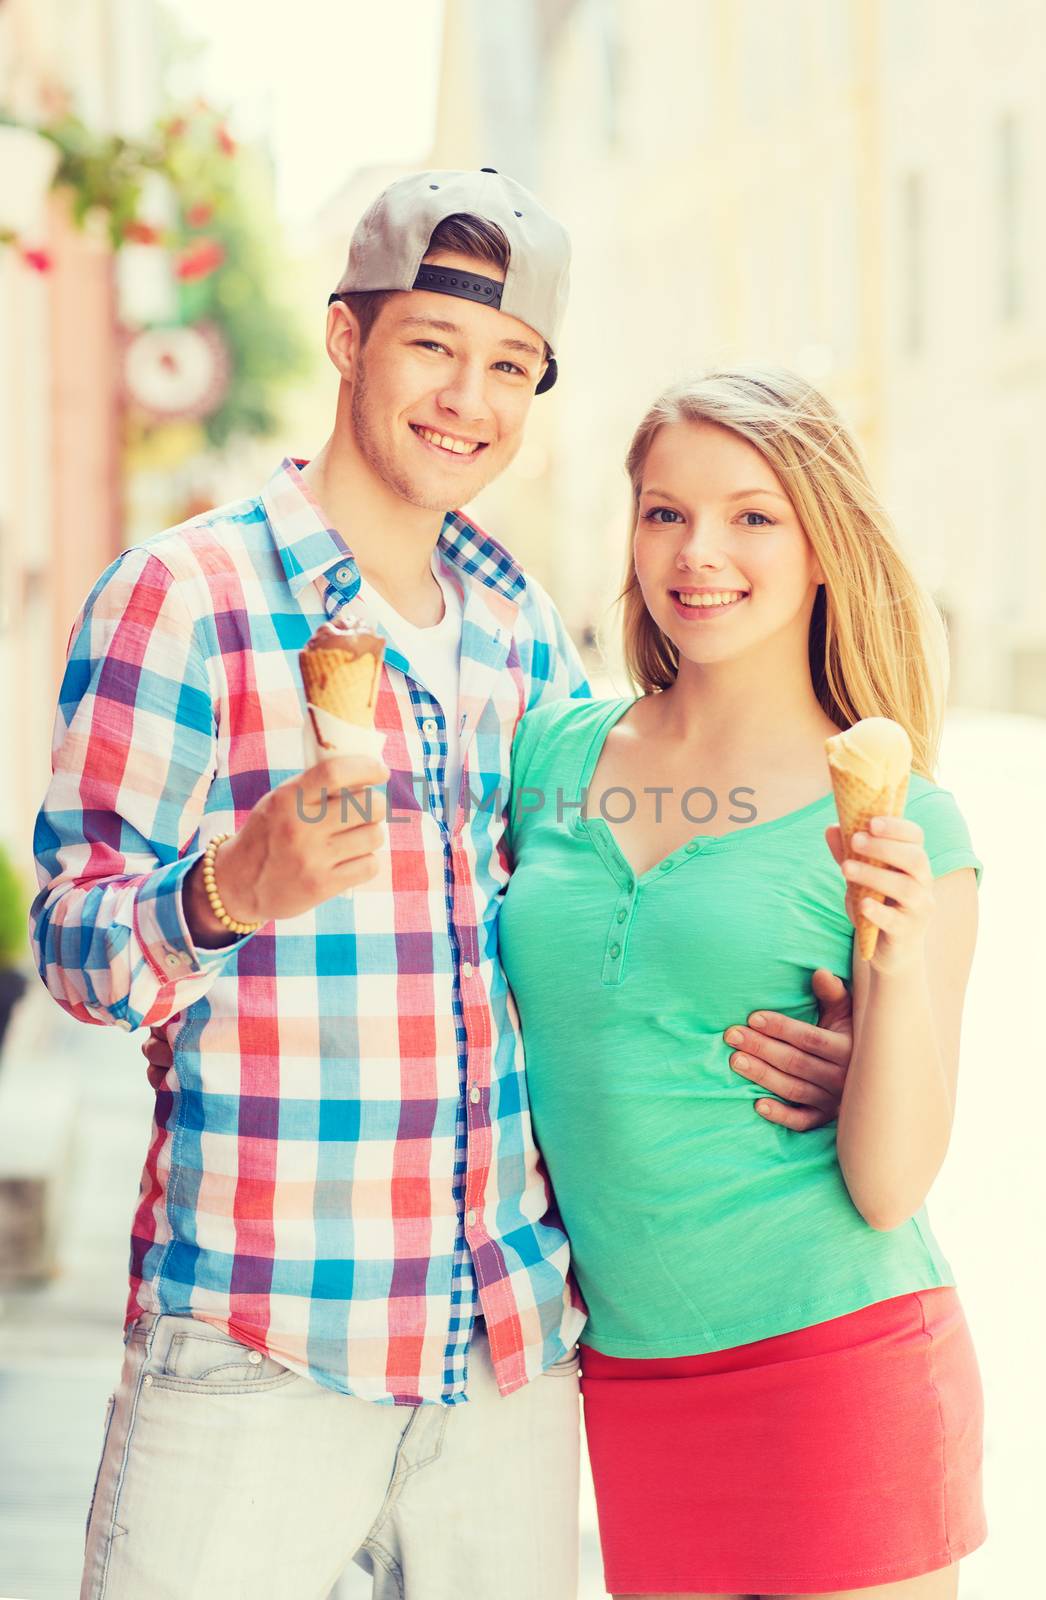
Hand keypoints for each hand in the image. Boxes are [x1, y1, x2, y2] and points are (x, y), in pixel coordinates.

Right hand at [192, 755, 388, 932]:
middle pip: (368, 806)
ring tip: (356, 837)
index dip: (366, 767)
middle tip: (368, 811)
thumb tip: (365, 773)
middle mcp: (300, 827)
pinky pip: (369, 865)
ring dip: (372, 834)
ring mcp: (312, 858)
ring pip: (374, 836)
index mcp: (288, 799)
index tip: (381, 772)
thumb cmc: (268, 834)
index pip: (335, 772)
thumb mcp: (279, 801)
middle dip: (376, 805)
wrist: (238, 884)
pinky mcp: (322, 886)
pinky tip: (351, 859)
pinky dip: (366, 861)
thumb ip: (314, 786)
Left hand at [725, 969, 852, 1130]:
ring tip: (735, 1060)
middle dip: (761, 1047)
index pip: (810, 1038)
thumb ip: (833, 993)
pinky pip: (802, 1121)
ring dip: (763, 1075)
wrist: (876, 1076)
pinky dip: (781, 1115)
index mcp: (848, 1048)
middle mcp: (842, 1077)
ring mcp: (833, 1101)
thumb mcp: (848, 1013)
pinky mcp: (825, 1119)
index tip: (753, 1017)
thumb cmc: (851, 1035)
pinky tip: (758, 1105)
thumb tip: (819, 972)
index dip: (781, 1028)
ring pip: (793, 1089)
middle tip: (731, 1035)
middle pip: (795, 1062)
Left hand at [826, 817, 933, 975]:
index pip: (916, 837)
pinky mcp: (907, 932)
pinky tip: (862, 904)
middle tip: (855, 840)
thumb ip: (847, 853)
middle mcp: (923, 883)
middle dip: (885, 847)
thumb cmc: (877, 903)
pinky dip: (879, 911)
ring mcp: (918, 909)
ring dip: (874, 875)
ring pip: (906, 888)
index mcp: (914, 863)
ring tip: (845, 868)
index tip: (871, 822)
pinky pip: (896, 920)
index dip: (897, 827)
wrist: (889, 949)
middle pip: (916, 859)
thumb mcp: (861, 877)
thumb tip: (831, 828)